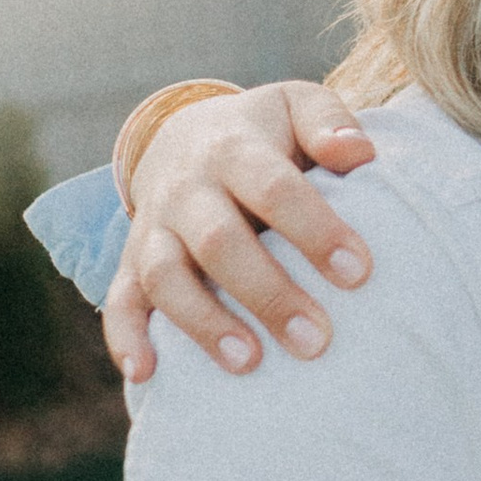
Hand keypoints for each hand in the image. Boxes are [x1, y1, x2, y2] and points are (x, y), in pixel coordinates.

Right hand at [105, 81, 376, 379]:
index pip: (274, 188)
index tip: (359, 273)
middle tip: (315, 341)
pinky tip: (147, 373)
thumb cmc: (265, 133)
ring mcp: (154, 227)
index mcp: (234, 148)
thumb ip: (329, 123)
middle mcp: (186, 188)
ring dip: (203, 323)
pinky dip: (126, 337)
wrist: (184, 134)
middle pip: (219, 242)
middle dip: (267, 293)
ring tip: (248, 364)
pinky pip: (119, 301)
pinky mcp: (130, 263)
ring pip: (165, 276)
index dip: (315, 230)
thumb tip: (361, 155)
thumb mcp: (296, 107)